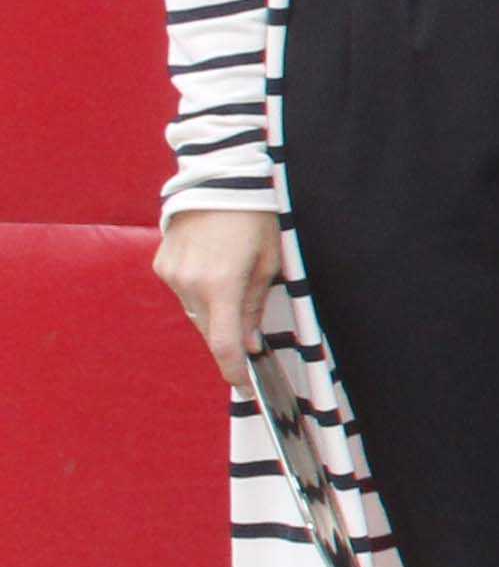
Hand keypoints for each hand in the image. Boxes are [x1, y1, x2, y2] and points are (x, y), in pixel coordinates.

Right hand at [154, 209, 280, 393]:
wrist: (218, 180)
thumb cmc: (254, 219)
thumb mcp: (269, 264)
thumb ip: (254, 307)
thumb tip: (249, 343)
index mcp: (221, 285)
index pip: (225, 344)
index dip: (234, 371)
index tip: (245, 386)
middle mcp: (189, 284)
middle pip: (209, 330)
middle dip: (229, 338)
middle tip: (249, 339)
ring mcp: (171, 274)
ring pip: (194, 313)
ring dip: (214, 313)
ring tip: (234, 285)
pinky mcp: (161, 264)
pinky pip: (183, 292)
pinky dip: (199, 293)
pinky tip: (214, 271)